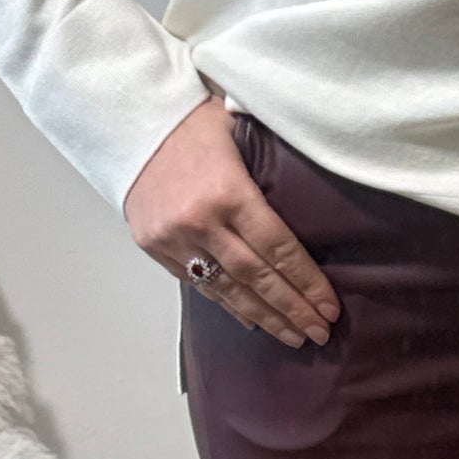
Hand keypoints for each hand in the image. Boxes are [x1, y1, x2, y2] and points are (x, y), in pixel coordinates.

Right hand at [123, 95, 340, 347]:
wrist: (130, 123)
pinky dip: (229, 304)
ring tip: (293, 336)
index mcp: (228, 191)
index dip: (306, 282)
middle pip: (257, 277)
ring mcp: (175, 239)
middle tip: (320, 333)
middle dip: (292, 309)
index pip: (277, 247)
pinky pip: (199, 285)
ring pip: (229, 289)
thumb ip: (272, 165)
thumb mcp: (240, 131)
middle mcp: (201, 221)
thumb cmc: (193, 123)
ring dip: (265, 317)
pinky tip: (253, 320)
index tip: (329, 306)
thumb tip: (315, 192)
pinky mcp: (156, 248)